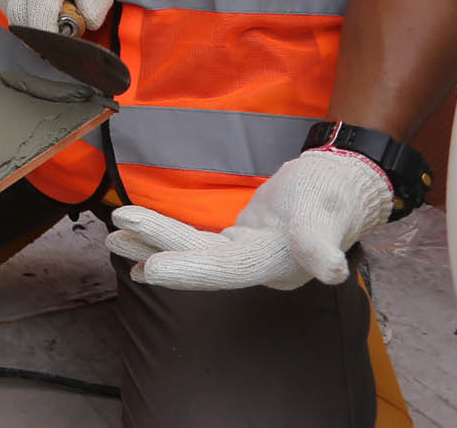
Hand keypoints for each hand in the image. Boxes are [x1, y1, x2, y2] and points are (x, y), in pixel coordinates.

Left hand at [108, 149, 392, 289]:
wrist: (344, 185)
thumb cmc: (334, 193)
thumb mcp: (325, 209)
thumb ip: (319, 238)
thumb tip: (331, 271)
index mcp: (279, 265)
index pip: (228, 269)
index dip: (190, 270)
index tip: (152, 269)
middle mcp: (260, 269)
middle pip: (202, 260)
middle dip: (157, 248)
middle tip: (112, 237)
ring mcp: (249, 257)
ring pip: (195, 252)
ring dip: (154, 245)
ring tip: (113, 239)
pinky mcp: (241, 243)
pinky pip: (199, 247)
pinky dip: (170, 244)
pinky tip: (141, 251)